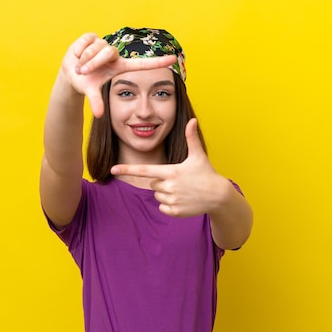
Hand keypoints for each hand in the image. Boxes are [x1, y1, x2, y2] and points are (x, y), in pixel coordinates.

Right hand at [61, 33, 175, 116]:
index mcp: (119, 67)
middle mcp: (114, 54)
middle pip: (108, 52)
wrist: (69, 73)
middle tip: (82, 72)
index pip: (142, 63)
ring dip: (84, 59)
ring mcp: (104, 44)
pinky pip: (85, 42)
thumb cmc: (85, 83)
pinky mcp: (92, 36)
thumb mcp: (91, 92)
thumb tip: (99, 115)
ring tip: (80, 67)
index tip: (174, 59)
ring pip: (96, 47)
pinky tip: (77, 55)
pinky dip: (78, 51)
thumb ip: (96, 102)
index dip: (157, 62)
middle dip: (92, 63)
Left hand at [111, 119, 229, 216]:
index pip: (144, 170)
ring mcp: (172, 200)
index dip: (127, 169)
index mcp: (171, 172)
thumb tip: (192, 120)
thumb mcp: (198, 156)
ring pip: (157, 196)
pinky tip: (183, 200)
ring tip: (182, 190)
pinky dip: (169, 205)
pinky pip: (162, 208)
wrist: (218, 196)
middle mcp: (169, 186)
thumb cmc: (206, 174)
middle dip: (162, 182)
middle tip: (179, 180)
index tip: (113, 169)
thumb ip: (191, 138)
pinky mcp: (175, 211)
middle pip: (152, 184)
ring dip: (166, 194)